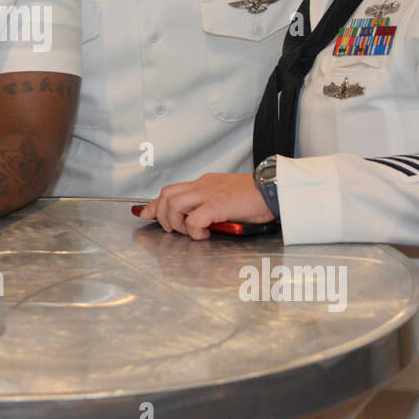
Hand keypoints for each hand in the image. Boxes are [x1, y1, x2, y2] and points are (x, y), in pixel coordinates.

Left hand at [138, 173, 273, 239]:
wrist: (273, 190)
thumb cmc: (255, 197)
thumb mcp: (226, 196)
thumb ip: (210, 204)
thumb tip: (199, 221)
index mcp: (204, 183)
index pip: (171, 190)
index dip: (154, 204)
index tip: (145, 213)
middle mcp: (203, 186)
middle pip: (166, 195)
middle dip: (162, 214)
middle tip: (173, 230)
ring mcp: (209, 194)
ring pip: (173, 204)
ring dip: (176, 222)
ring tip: (189, 232)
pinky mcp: (217, 205)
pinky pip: (194, 219)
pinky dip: (194, 230)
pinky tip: (204, 235)